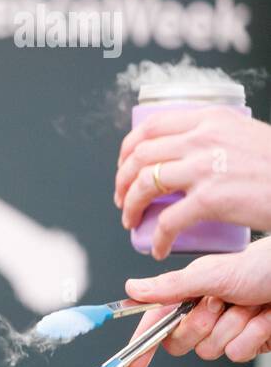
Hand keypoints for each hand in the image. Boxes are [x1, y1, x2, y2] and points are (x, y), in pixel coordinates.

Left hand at [114, 107, 270, 258]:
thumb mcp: (246, 134)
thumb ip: (215, 137)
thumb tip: (186, 152)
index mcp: (209, 119)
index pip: (149, 127)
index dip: (128, 149)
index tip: (125, 165)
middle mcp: (202, 138)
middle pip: (140, 156)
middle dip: (122, 180)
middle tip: (122, 198)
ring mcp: (205, 167)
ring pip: (145, 184)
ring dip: (130, 206)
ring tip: (132, 221)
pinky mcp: (211, 198)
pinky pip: (169, 220)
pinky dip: (158, 237)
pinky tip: (158, 248)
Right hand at [119, 239, 270, 366]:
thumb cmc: (261, 267)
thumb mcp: (210, 274)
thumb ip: (170, 286)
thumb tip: (132, 289)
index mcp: (189, 294)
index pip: (155, 320)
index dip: (142, 341)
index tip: (133, 362)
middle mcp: (205, 314)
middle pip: (179, 341)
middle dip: (199, 325)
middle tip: (217, 304)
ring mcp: (227, 331)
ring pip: (210, 350)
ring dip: (231, 327)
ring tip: (248, 307)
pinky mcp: (248, 344)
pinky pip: (237, 354)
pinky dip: (251, 336)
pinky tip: (262, 319)